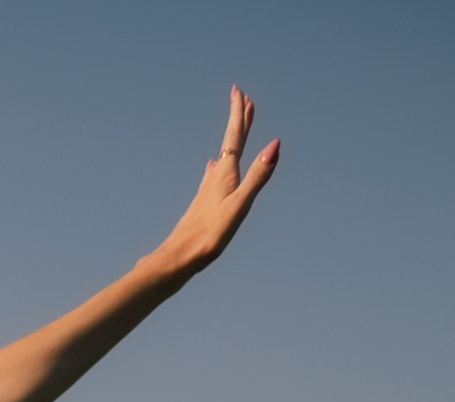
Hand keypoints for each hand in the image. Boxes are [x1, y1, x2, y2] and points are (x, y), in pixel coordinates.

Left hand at [149, 86, 279, 280]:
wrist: (178, 258)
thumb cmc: (209, 235)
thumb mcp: (240, 205)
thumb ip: (258, 176)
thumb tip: (275, 144)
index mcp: (226, 174)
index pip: (234, 136)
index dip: (239, 113)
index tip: (239, 91)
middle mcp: (215, 177)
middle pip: (230, 142)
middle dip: (238, 120)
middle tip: (242, 97)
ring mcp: (207, 189)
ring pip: (223, 156)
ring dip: (231, 139)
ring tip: (237, 128)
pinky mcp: (202, 203)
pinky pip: (213, 175)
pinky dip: (217, 165)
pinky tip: (211, 167)